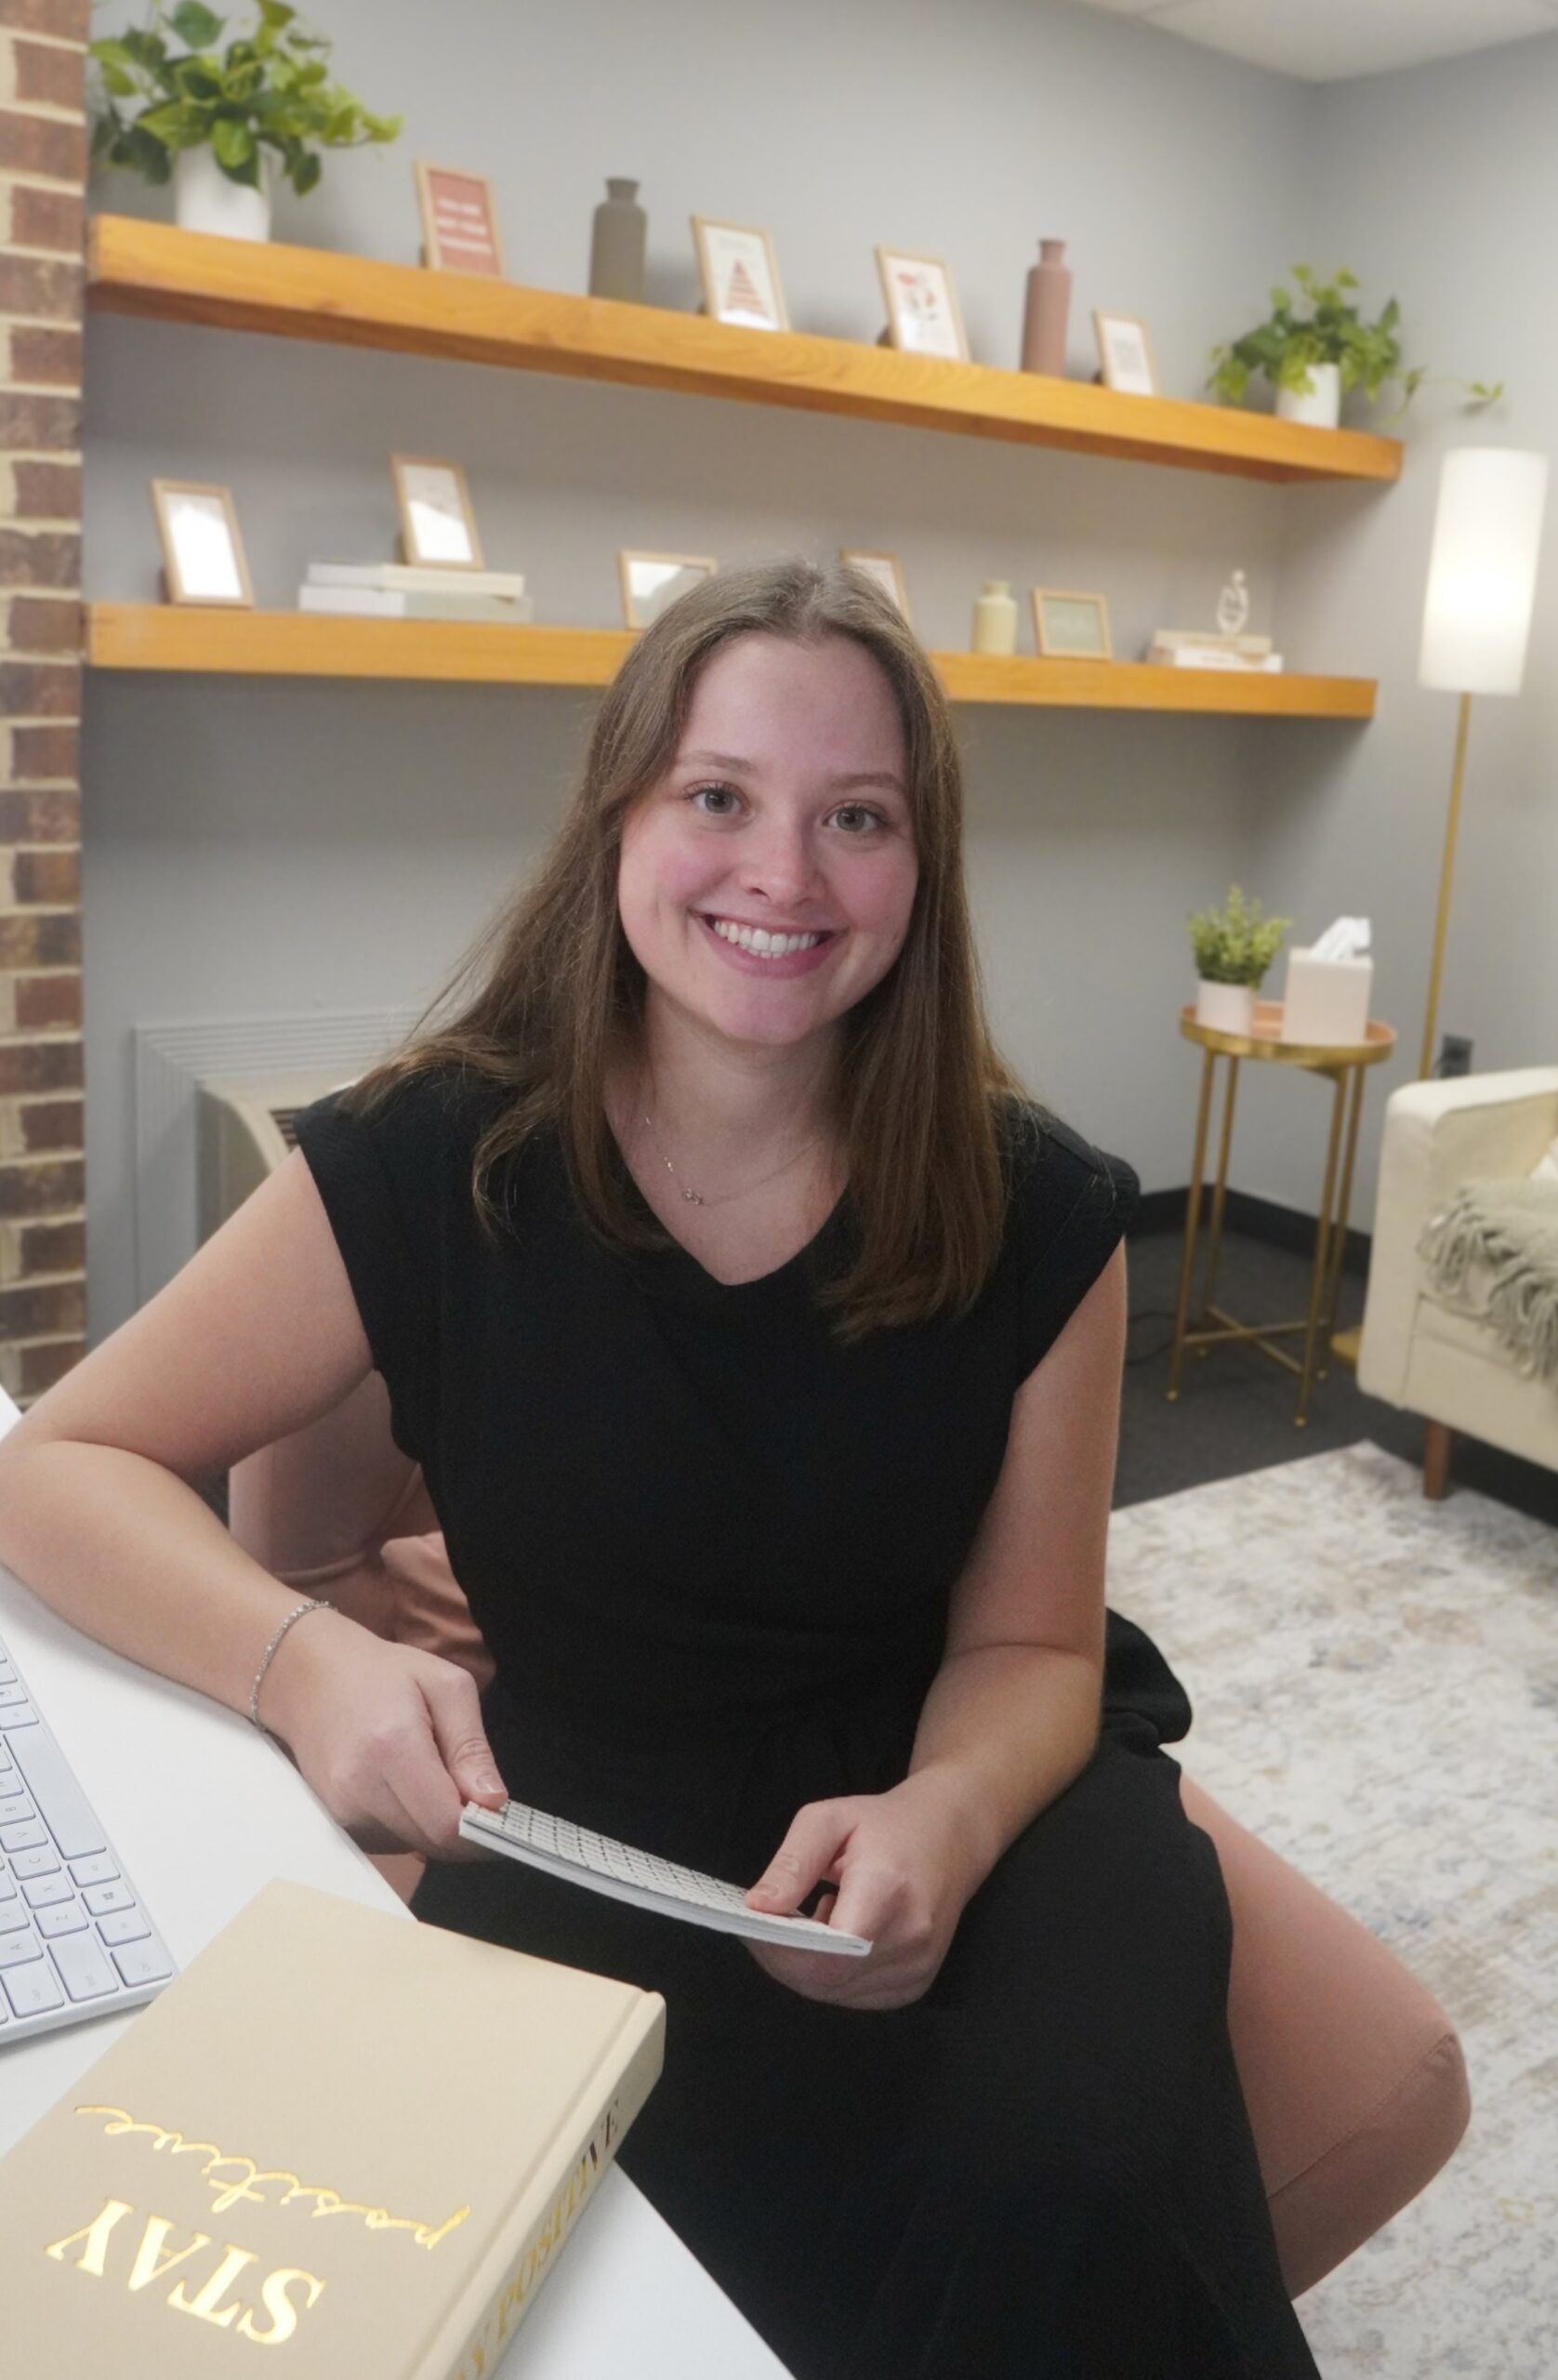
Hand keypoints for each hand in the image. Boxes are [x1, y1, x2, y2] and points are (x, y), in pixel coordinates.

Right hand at [259, 1608, 506, 1860]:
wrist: (309, 1676)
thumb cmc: (383, 1674)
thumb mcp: (446, 1686)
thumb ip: (471, 1746)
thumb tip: (492, 1801)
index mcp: (392, 1747)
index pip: (445, 1823)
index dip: (482, 1830)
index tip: (503, 1817)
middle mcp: (358, 1787)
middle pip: (430, 1842)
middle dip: (463, 1829)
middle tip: (476, 1795)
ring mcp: (340, 1809)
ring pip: (412, 1846)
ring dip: (435, 1826)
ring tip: (434, 1779)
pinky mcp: (333, 1821)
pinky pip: (388, 1840)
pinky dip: (409, 1824)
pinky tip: (406, 1787)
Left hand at [742, 1775, 985, 2010]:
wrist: (951, 1838)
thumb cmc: (887, 1824)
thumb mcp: (830, 1820)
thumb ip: (793, 1863)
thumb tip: (758, 1907)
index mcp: (888, 1889)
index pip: (830, 1948)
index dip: (783, 1947)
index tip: (750, 1924)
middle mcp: (910, 1937)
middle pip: (827, 1977)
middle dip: (783, 1957)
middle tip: (763, 1924)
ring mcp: (917, 1968)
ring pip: (835, 1991)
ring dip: (806, 1965)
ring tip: (807, 1920)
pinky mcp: (915, 1985)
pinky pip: (853, 1994)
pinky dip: (830, 1973)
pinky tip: (834, 1937)